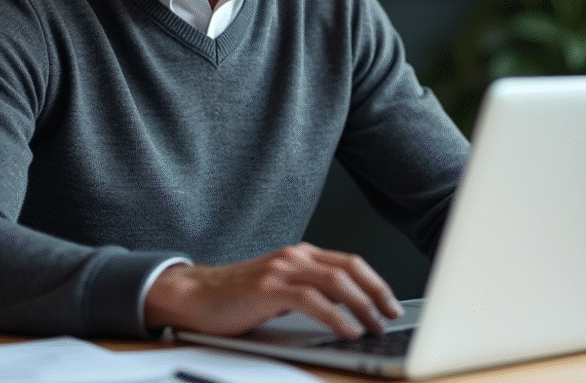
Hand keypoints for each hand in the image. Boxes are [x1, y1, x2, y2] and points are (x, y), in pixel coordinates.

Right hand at [144, 242, 402, 337]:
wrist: (192, 296)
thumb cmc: (234, 299)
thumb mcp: (279, 292)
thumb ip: (308, 293)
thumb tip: (346, 312)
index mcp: (299, 255)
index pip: (349, 263)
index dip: (375, 282)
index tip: (390, 304)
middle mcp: (293, 256)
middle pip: (350, 268)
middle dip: (377, 292)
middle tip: (392, 315)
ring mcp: (281, 270)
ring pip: (336, 282)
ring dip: (362, 306)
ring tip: (375, 326)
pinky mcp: (268, 288)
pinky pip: (312, 301)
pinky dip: (336, 317)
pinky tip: (348, 330)